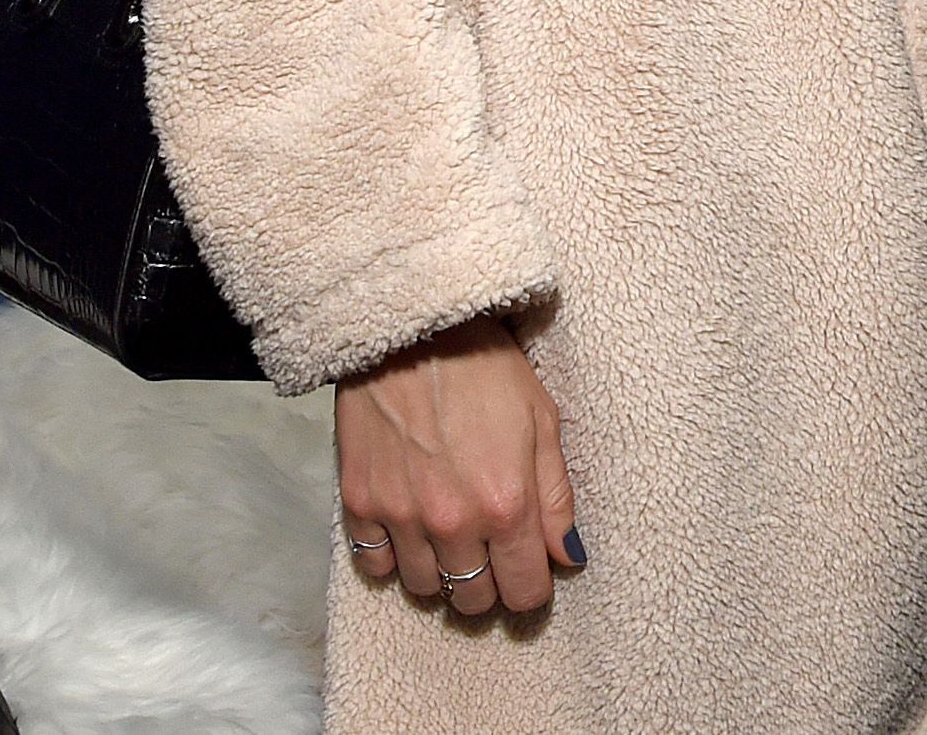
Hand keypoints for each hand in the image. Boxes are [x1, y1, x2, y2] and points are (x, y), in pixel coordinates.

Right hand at [335, 316, 580, 619]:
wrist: (412, 324)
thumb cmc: (484, 365)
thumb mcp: (542, 419)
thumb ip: (556, 498)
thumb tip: (566, 558)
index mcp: (506, 505)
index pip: (525, 593)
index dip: (531, 586)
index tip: (527, 566)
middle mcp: (453, 522)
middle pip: (474, 601)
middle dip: (488, 583)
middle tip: (488, 550)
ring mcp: (401, 514)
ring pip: (424, 588)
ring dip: (440, 572)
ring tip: (447, 535)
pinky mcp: (359, 500)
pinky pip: (375, 564)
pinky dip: (392, 557)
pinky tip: (407, 527)